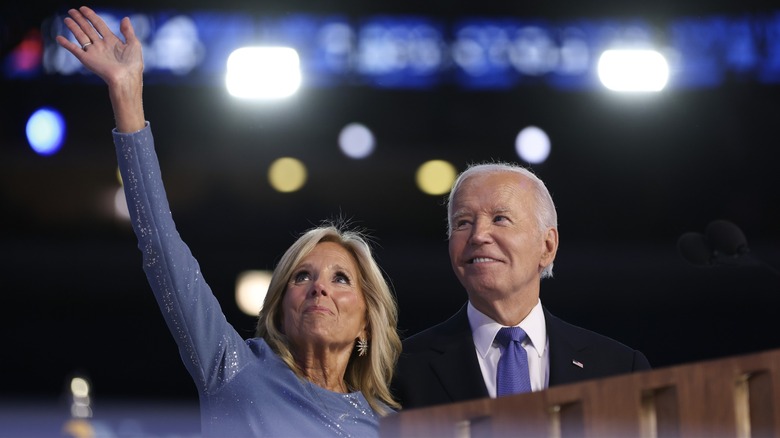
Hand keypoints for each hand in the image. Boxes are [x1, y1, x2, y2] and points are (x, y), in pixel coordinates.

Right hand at [56, 6, 144, 132]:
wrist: (126, 78)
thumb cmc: (133, 64)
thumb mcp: (134, 44)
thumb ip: (128, 31)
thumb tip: (125, 18)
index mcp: (112, 41)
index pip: (99, 25)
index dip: (91, 16)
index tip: (83, 9)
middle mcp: (101, 46)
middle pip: (88, 29)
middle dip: (80, 19)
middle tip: (72, 11)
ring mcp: (93, 52)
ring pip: (81, 36)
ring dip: (73, 27)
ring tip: (67, 19)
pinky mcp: (87, 60)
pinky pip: (74, 50)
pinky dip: (66, 44)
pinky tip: (59, 38)